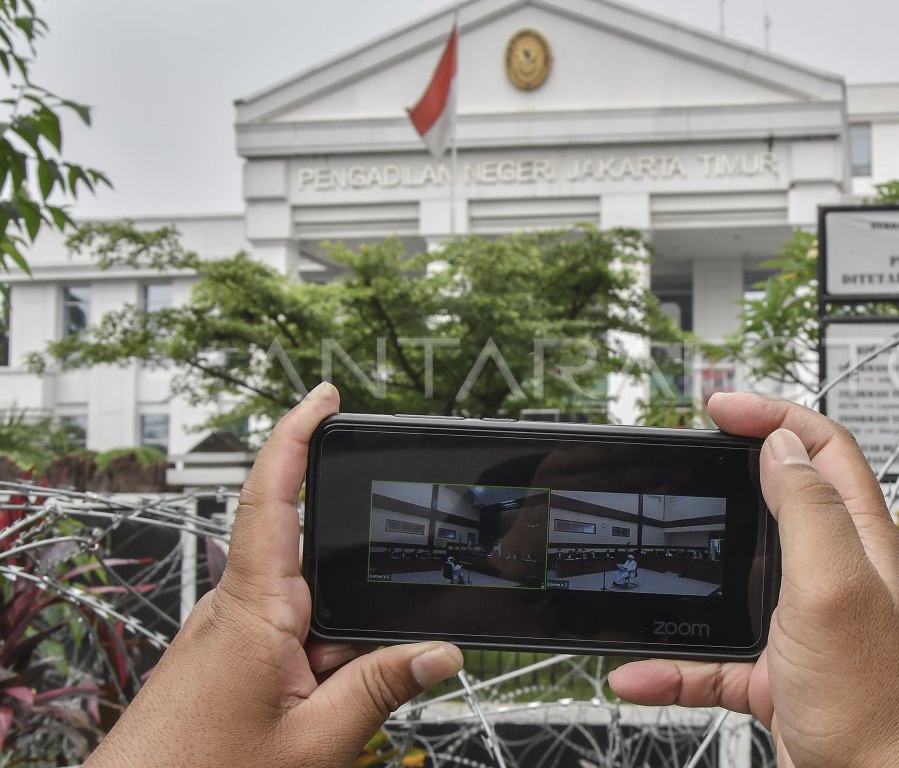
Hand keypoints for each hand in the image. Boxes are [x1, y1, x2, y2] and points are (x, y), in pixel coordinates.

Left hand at [85, 383, 462, 767]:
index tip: (324, 398)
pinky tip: (316, 710)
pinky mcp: (228, 656)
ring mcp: (229, 632)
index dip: (296, 436)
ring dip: (336, 650)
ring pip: (310, 610)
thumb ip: (381, 689)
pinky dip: (318, 666)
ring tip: (328, 709)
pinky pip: (291, 638)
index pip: (272, 496)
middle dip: (354, 602)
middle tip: (358, 665)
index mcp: (253, 611)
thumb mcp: (315, 743)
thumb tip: (439, 651)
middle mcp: (237, 608)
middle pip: (314, 563)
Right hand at [608, 393, 898, 767]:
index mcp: (854, 540)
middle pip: (773, 501)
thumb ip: (810, 512)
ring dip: (686, 580)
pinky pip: (709, 656)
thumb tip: (782, 445)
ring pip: (731, 579)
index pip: (821, 449)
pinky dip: (671, 664)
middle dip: (722, 478)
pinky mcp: (773, 671)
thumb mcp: (836, 589)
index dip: (774, 414)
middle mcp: (830, 573)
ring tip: (649, 566)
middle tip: (682, 461)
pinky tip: (640, 673)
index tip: (720, 408)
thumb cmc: (874, 705)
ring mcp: (799, 623)